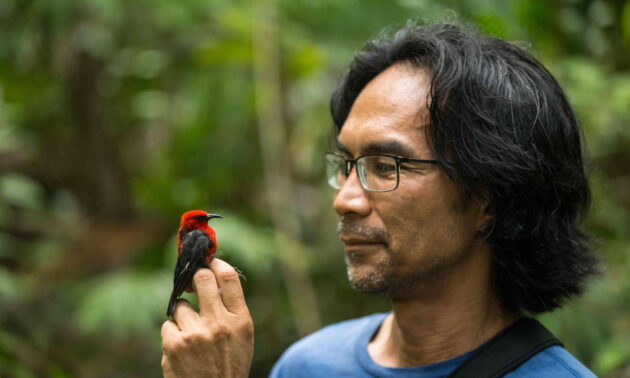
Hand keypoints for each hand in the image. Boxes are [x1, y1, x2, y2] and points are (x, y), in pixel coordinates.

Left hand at [161, 258, 253, 377]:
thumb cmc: (229, 363)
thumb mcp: (242, 335)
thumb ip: (231, 308)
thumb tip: (213, 275)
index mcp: (240, 320)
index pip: (228, 276)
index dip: (216, 263)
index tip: (209, 262)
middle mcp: (219, 324)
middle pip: (201, 278)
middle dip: (194, 278)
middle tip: (191, 283)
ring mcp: (195, 334)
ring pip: (180, 305)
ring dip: (183, 316)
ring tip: (192, 334)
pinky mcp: (174, 345)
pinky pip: (167, 326)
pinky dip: (172, 335)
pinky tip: (183, 349)